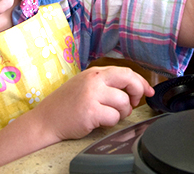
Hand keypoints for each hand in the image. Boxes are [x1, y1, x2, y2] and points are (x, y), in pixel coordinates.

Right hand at [31, 66, 152, 141]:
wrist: (46, 120)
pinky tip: (99, 121)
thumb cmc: (67, 105)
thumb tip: (134, 88)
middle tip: (133, 103)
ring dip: (121, 113)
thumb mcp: (85, 84)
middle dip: (137, 93)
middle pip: (129, 80)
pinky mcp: (90, 111)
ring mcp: (92, 95)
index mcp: (94, 72)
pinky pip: (114, 117)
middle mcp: (94, 80)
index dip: (140, 82)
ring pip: (123, 103)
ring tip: (109, 114)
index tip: (148, 91)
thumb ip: (106, 83)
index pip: (126, 72)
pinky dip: (111, 122)